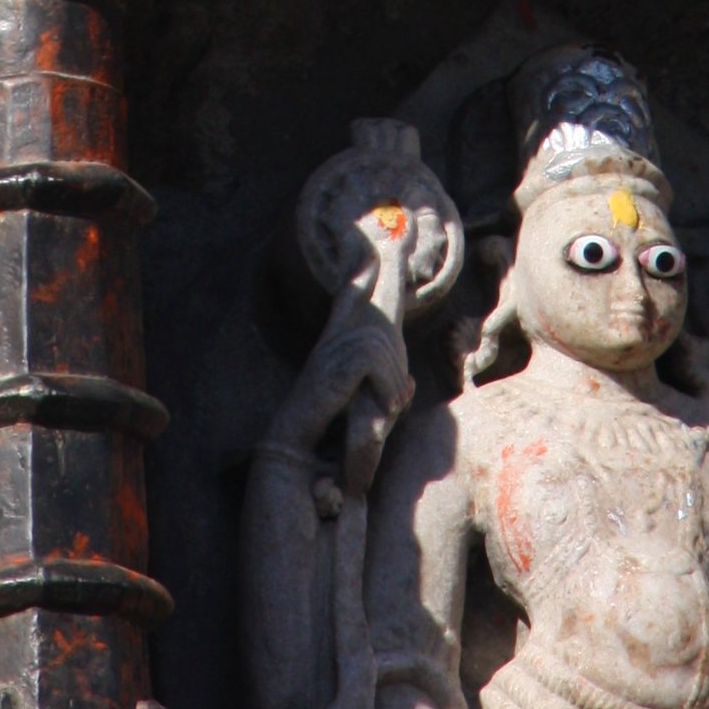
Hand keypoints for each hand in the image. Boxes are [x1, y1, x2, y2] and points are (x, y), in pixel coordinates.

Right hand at [278, 289, 411, 454]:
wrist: (299, 453)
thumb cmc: (330, 437)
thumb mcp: (366, 410)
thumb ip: (386, 393)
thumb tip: (409, 384)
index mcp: (336, 348)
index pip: (347, 302)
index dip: (359, 278)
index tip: (369, 255)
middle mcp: (331, 343)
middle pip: (380, 328)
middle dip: (395, 357)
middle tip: (396, 395)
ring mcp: (330, 352)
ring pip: (382, 349)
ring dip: (392, 384)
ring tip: (388, 408)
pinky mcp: (333, 365)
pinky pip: (375, 363)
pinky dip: (386, 387)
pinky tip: (384, 407)